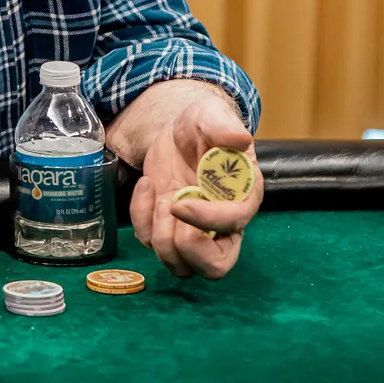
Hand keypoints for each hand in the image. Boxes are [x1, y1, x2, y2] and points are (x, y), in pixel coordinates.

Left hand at [129, 85, 261, 278]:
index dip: (207, 220)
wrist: (176, 130)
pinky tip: (147, 186)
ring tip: (159, 193)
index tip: (179, 203)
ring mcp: (194, 231)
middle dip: (187, 248)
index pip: (234, 224)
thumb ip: (224, 125)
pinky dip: (141, 218)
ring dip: (160, 234)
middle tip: (171, 209)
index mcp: (243, 196)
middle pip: (215, 267)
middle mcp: (222, 223)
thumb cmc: (201, 124)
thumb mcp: (210, 114)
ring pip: (180, 265)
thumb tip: (240, 139)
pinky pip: (150, 242)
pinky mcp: (167, 228)